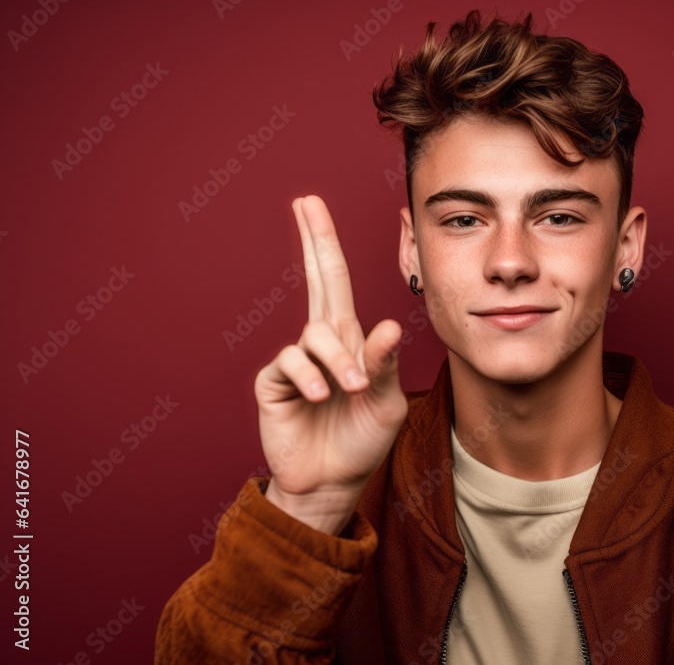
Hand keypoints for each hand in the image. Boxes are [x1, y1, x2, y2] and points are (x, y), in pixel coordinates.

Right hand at [254, 195, 407, 532]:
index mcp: (349, 340)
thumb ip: (385, 364)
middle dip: (314, 240)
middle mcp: (320, 343)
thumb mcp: (386, 402)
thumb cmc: (363, 440)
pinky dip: (313, 377)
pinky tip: (323, 398)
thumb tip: (388, 324)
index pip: (335, 282)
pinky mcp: (275, 384)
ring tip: (353, 389)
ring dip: (339, 359)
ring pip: (315, 333)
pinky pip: (292, 362)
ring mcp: (296, 362)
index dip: (324, 243)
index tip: (310, 204)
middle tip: (306, 202)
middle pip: (317, 281)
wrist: (334, 482)